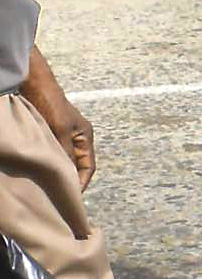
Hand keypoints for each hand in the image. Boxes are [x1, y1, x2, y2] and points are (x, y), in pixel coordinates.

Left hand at [19, 48, 95, 194]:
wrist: (35, 83)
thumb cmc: (51, 104)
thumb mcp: (60, 131)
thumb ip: (66, 153)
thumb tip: (68, 175)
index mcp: (85, 137)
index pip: (89, 167)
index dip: (82, 182)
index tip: (73, 195)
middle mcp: (77, 138)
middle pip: (78, 165)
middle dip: (72, 178)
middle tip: (62, 193)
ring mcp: (65, 135)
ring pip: (66, 159)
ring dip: (61, 170)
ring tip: (54, 183)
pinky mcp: (52, 133)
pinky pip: (55, 152)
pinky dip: (52, 161)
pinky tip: (45, 168)